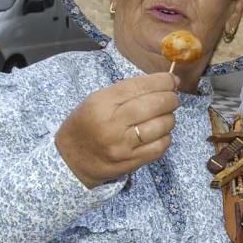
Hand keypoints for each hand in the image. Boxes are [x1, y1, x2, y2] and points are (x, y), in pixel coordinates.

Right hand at [55, 73, 179, 187]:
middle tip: (172, 98)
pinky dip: (166, 137)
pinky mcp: (131, 162)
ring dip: (169, 118)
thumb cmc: (87, 124)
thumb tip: (165, 83)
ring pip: (163, 125)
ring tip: (164, 116)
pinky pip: (161, 146)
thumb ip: (128, 91)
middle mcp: (113, 124)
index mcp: (102, 103)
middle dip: (171, 98)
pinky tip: (160, 133)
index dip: (162, 81)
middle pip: (156, 104)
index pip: (140, 86)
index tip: (172, 80)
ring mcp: (123, 145)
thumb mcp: (97, 100)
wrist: (71, 160)